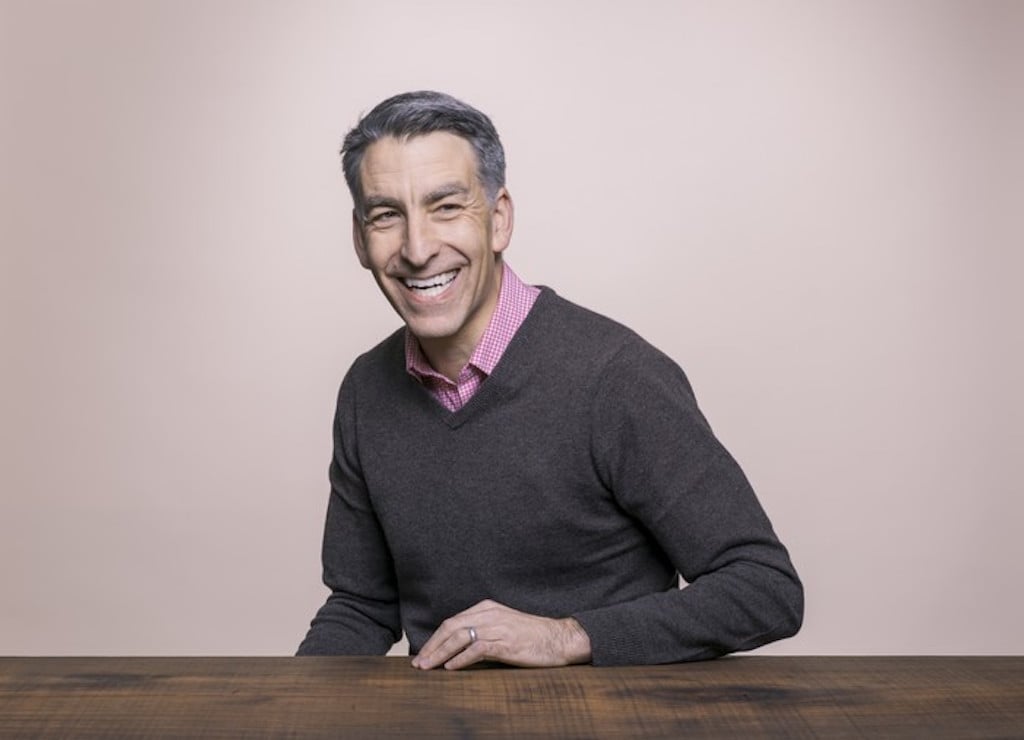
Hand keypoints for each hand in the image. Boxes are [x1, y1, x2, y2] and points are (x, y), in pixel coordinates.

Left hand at [411, 599, 591, 670]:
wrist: (559, 638)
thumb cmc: (531, 635)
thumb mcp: (503, 626)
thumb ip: (482, 631)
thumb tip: (456, 649)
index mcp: (487, 608)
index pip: (452, 622)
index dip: (435, 638)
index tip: (423, 653)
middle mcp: (490, 615)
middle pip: (451, 627)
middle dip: (432, 646)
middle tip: (419, 663)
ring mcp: (498, 628)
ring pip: (460, 637)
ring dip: (440, 653)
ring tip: (429, 667)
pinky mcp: (506, 643)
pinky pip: (478, 649)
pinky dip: (461, 658)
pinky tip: (451, 668)